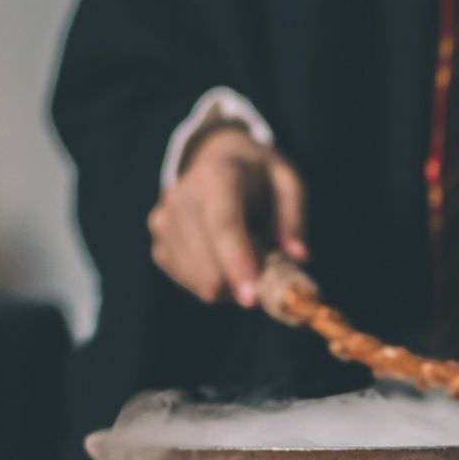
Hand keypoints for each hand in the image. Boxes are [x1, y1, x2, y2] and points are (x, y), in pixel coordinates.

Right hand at [147, 125, 306, 306]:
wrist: (216, 161)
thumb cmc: (259, 176)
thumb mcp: (287, 182)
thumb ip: (294, 217)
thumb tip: (299, 257)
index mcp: (217, 175)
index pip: (223, 225)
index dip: (236, 263)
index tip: (251, 298)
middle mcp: (181, 198)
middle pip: (206, 261)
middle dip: (241, 281)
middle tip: (270, 272)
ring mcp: (163, 223)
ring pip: (198, 280)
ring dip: (230, 284)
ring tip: (247, 255)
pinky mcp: (159, 246)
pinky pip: (188, 283)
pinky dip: (213, 283)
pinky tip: (226, 262)